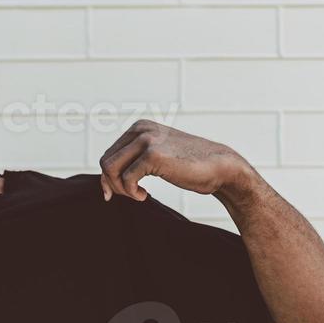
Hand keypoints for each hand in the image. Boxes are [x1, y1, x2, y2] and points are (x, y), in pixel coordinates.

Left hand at [98, 121, 251, 201]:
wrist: (220, 167)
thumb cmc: (189, 167)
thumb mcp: (157, 157)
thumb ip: (133, 161)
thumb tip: (103, 183)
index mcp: (139, 127)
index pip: (109, 154)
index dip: (109, 178)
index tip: (119, 193)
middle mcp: (140, 129)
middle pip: (105, 162)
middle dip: (113, 184)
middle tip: (132, 195)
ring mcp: (146, 140)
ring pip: (110, 169)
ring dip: (120, 189)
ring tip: (138, 195)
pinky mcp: (153, 155)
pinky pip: (126, 179)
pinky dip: (131, 193)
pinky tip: (145, 195)